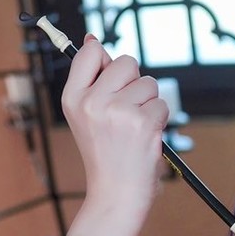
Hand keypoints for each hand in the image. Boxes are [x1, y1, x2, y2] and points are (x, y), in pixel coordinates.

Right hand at [61, 34, 169, 212]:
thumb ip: (92, 79)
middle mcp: (92, 102)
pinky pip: (161, 104)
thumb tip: (92, 40)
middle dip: (134, 83)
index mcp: (72, 98)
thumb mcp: (87, 116)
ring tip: (135, 129)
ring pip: (148, 83)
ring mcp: (118, 112)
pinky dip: (160, 120)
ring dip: (149, 104)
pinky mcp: (142, 123)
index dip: (106, 61)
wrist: (115, 195)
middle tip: (126, 113)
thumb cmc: (105, 155)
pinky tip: (146, 138)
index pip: (90, 52)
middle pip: (126, 62)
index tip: (110, 81)